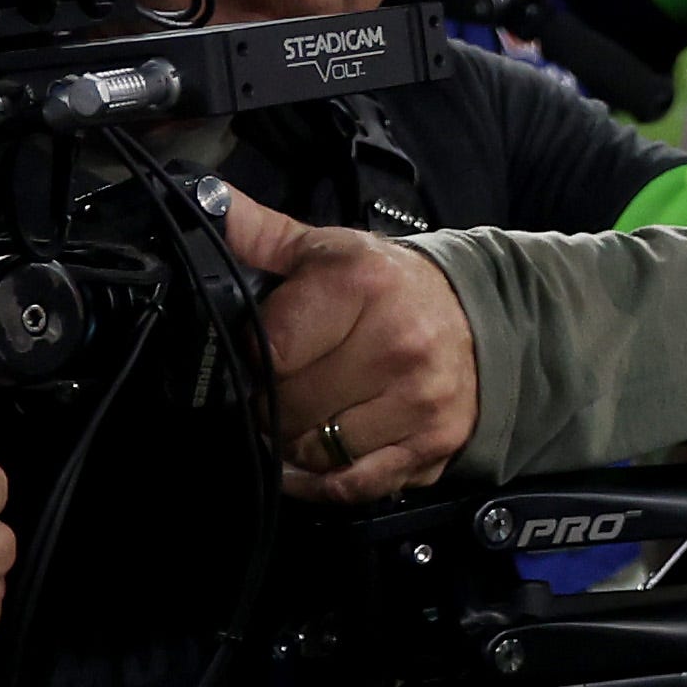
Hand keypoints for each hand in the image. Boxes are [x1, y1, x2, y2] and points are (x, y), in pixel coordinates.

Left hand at [218, 189, 480, 503]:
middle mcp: (398, 342)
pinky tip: (312, 460)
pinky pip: (350, 485)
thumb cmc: (390, 287)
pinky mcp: (432, 443)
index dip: (253, 357)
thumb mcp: (329, 250)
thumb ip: (261, 234)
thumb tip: (202, 202)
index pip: (269, 349)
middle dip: (270, 404)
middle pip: (287, 407)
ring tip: (301, 418)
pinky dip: (319, 482)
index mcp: (363, 285)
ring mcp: (419, 398)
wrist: (483, 318)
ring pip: (313, 450)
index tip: (263, 352)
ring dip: (294, 444)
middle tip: (280, 389)